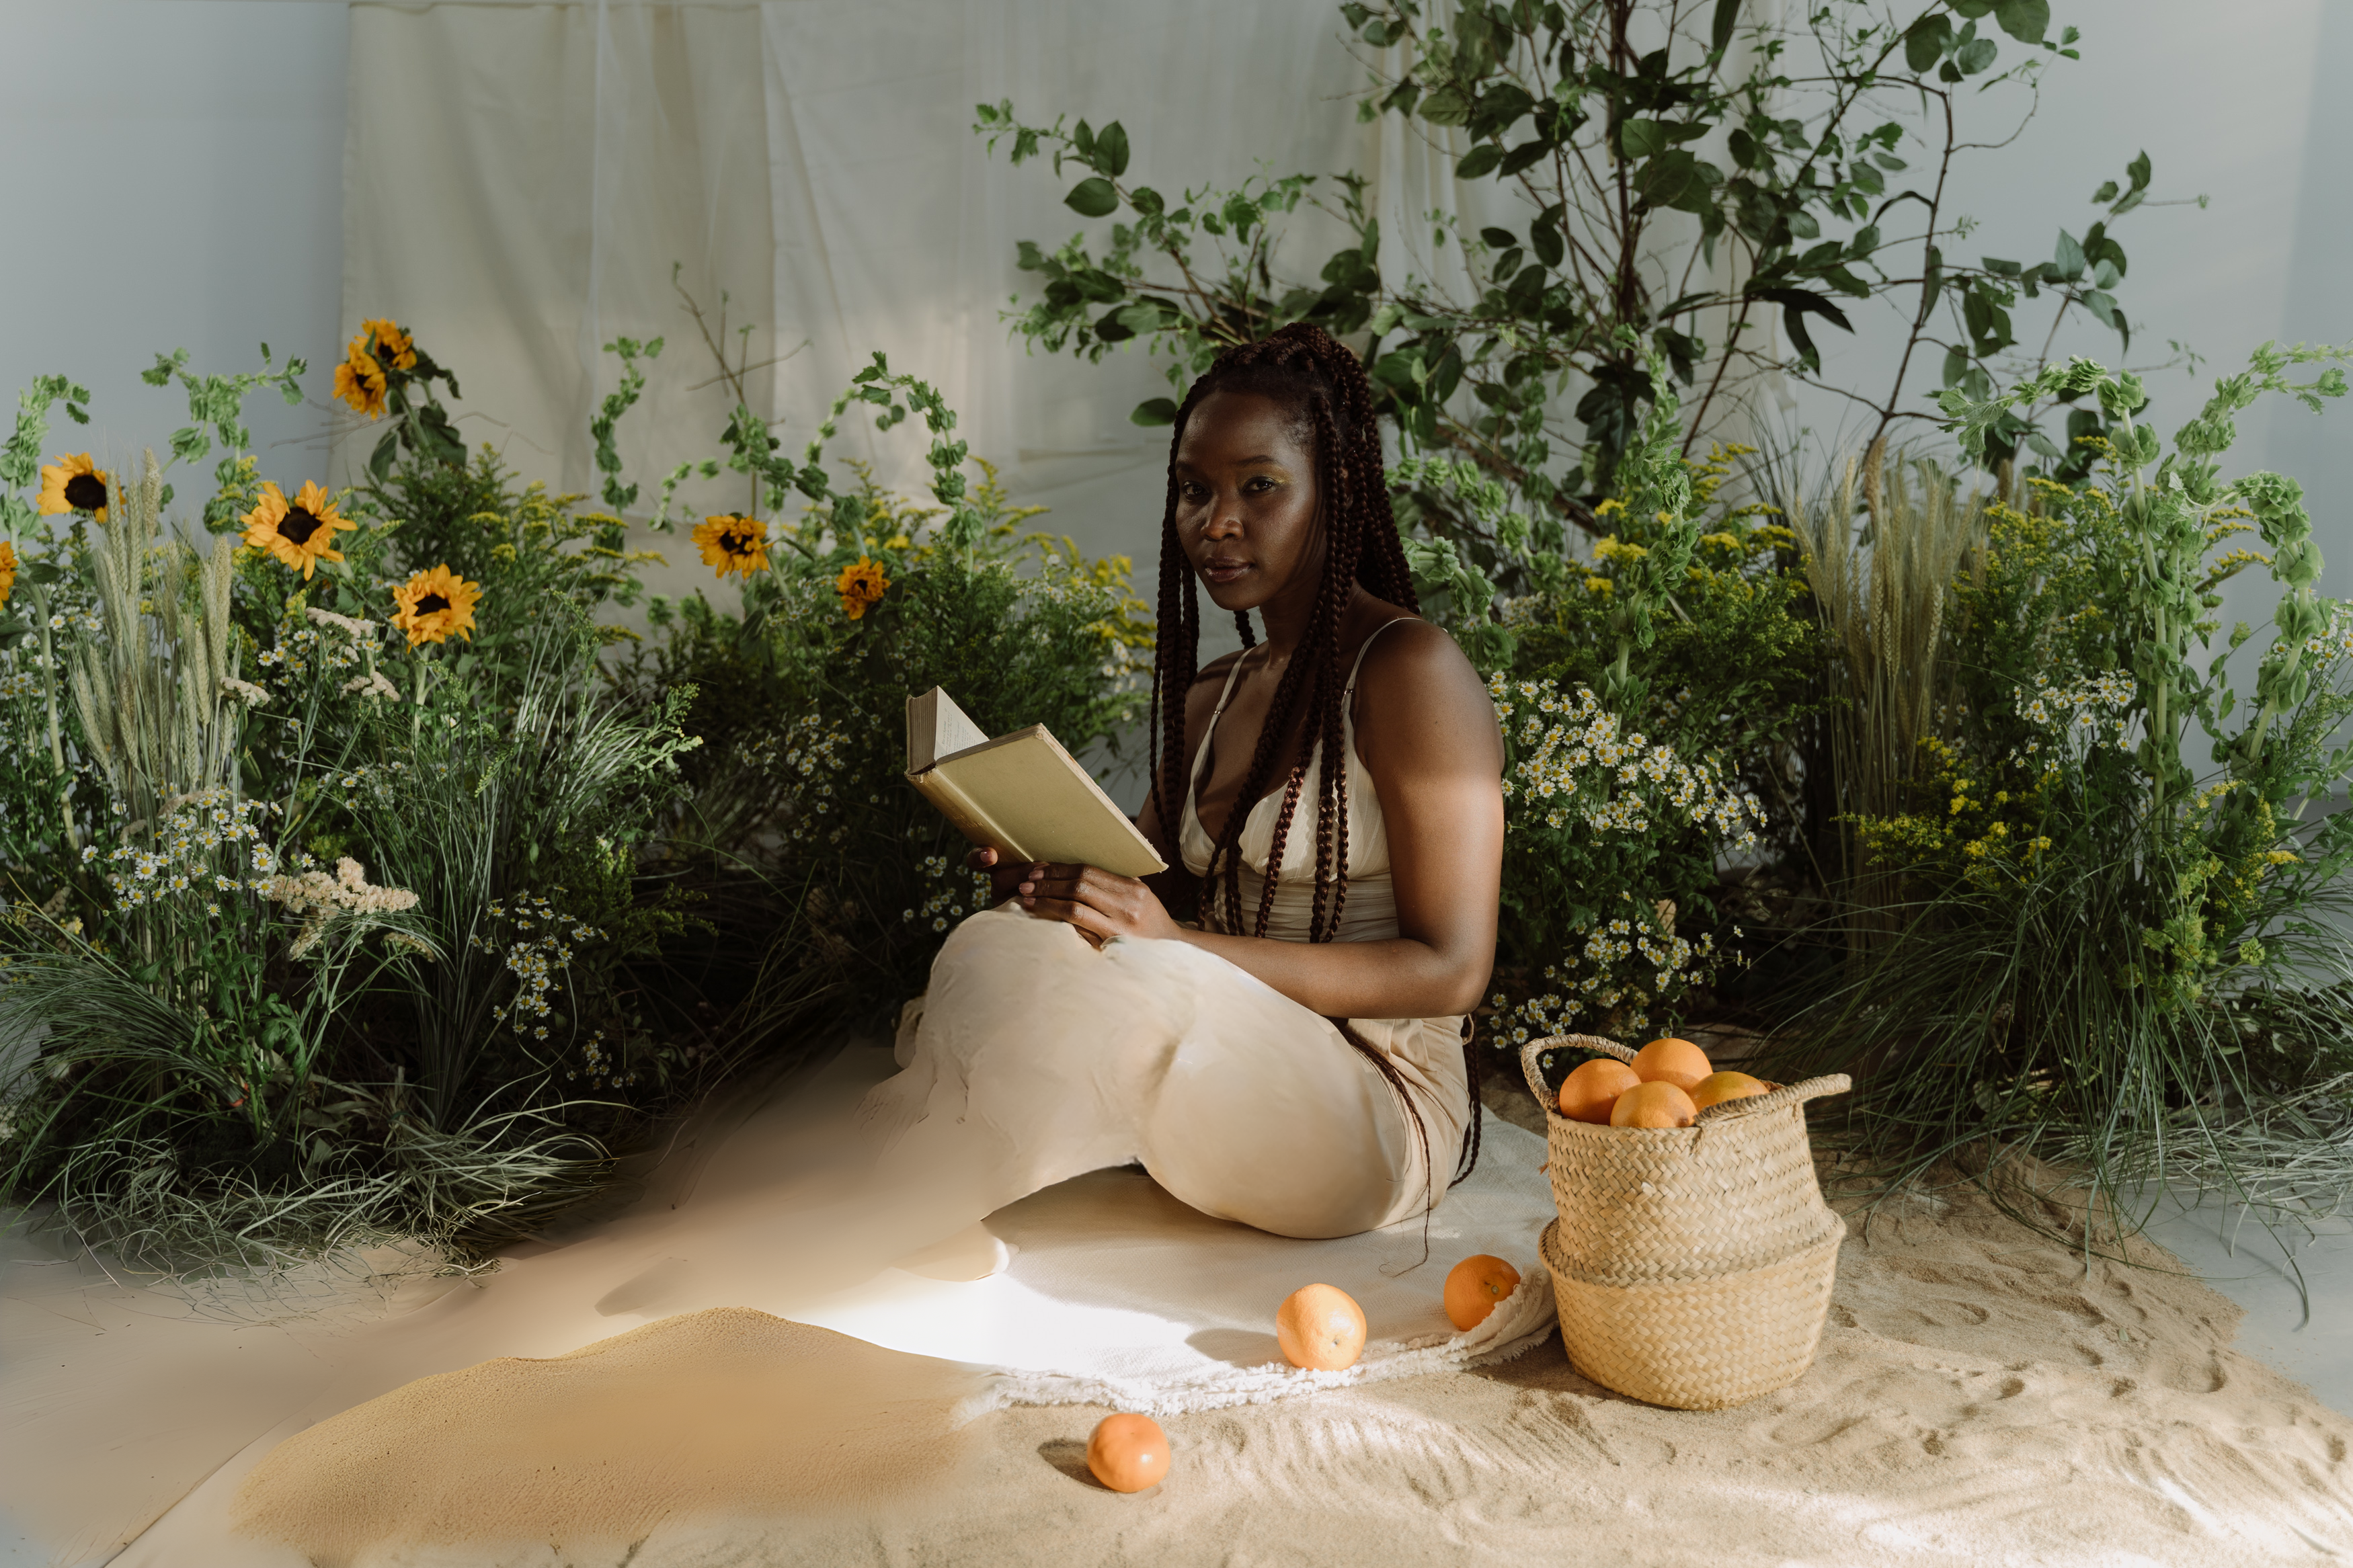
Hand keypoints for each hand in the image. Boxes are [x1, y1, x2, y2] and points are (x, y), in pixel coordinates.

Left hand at [967, 848, 1180, 943]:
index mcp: (1133, 888)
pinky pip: (1079, 929)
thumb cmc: (1151, 927)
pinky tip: (1042, 917)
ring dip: (1047, 900)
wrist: (1172, 956)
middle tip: (1026, 883)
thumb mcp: (1141, 899)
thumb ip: (1115, 886)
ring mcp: (1120, 926)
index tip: (1039, 869)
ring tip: (1027, 898)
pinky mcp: (1111, 945)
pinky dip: (1057, 920)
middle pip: (1080, 885)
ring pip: (1075, 906)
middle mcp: (1128, 904)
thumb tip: (1075, 873)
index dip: (1060, 869)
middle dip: (1049, 882)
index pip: (1089, 871)